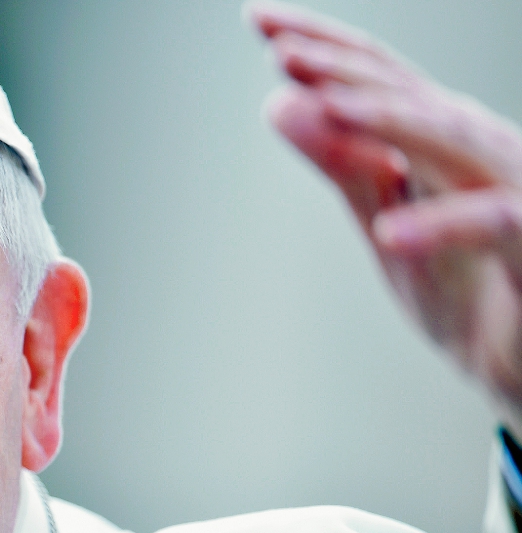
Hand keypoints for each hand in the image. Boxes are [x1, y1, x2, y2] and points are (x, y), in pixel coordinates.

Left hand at [251, 1, 521, 435]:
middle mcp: (479, 149)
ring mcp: (514, 189)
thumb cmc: (465, 285)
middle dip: (345, 68)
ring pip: (455, 142)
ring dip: (390, 122)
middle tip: (281, 50)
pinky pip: (495, 224)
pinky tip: (390, 232)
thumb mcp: (385, 218)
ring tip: (325, 108)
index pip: (375, 78)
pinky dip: (443, 226)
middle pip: (411, 95)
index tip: (256, 18)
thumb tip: (277, 101)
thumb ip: (342, 164)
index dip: (320, 45)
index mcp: (439, 139)